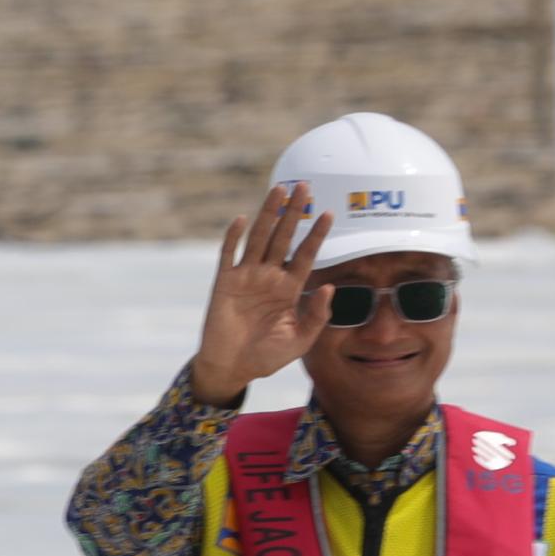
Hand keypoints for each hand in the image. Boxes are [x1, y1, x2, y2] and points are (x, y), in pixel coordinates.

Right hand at [189, 183, 333, 404]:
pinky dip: (234, 237)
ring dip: (268, 214)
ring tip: (278, 190)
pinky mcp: (225, 283)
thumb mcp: (301, 340)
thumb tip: (329, 286)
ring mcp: (247, 277)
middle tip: (304, 186)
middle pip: (284, 237)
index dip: (316, 234)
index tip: (329, 213)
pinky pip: (230, 255)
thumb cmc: (268, 356)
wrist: (233, 368)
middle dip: (294, 212)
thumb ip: (317, 315)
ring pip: (259, 238)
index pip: (306, 254)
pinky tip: (241, 219)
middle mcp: (269, 277)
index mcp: (289, 289)